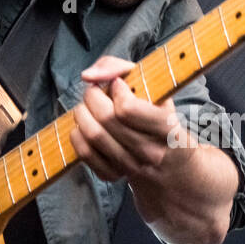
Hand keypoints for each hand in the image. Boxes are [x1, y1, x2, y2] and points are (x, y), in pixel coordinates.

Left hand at [70, 55, 190, 183]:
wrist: (167, 159)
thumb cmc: (156, 114)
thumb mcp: (152, 87)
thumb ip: (120, 68)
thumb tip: (89, 76)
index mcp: (166, 129)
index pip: (127, 109)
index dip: (115, 90)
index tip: (118, 85)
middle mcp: (151, 152)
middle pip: (106, 119)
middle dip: (93, 97)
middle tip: (96, 91)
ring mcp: (131, 167)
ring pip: (93, 135)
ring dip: (82, 113)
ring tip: (88, 106)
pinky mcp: (113, 176)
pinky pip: (84, 152)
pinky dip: (78, 134)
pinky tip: (87, 125)